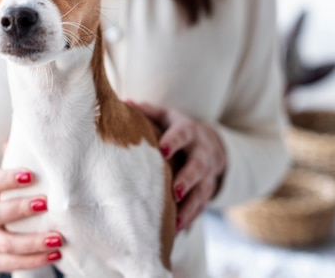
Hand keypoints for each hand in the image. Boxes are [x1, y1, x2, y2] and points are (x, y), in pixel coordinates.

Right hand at [0, 168, 62, 274]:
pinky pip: (10, 264)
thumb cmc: (10, 198)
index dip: (7, 178)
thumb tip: (34, 131)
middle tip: (46, 204)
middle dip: (20, 209)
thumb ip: (20, 159)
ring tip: (58, 238)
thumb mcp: (12, 181)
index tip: (31, 175)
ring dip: (33, 242)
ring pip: (5, 243)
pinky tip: (56, 255)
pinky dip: (34, 260)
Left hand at [132, 102, 225, 232]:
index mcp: (188, 131)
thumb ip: (147, 111)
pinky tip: (176, 231)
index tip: (163, 150)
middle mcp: (202, 152)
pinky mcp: (208, 189)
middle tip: (175, 191)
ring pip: (202, 191)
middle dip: (188, 178)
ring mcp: (208, 173)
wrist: (211, 142)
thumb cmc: (178, 129)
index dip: (174, 141)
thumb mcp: (166, 116)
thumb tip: (123, 103)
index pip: (182, 134)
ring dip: (190, 206)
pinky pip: (202, 206)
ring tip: (176, 222)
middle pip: (198, 166)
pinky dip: (190, 218)